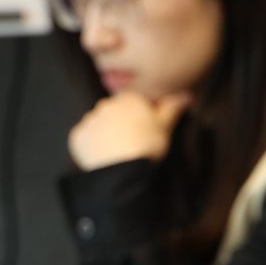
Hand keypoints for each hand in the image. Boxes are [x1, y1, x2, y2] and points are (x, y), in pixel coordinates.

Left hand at [67, 90, 189, 169]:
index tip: (145, 131)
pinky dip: (92, 146)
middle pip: (114, 111)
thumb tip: (188, 95)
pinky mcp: (78, 137)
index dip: (140, 116)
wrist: (122, 170)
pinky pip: (85, 139)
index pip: (133, 102)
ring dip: (106, 134)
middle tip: (132, 143)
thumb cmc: (148, 145)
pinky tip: (103, 158)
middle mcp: (106, 104)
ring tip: (118, 153)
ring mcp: (90, 120)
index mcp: (129, 98)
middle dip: (121, 123)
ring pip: (99, 124)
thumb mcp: (165, 126)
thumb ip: (173, 107)